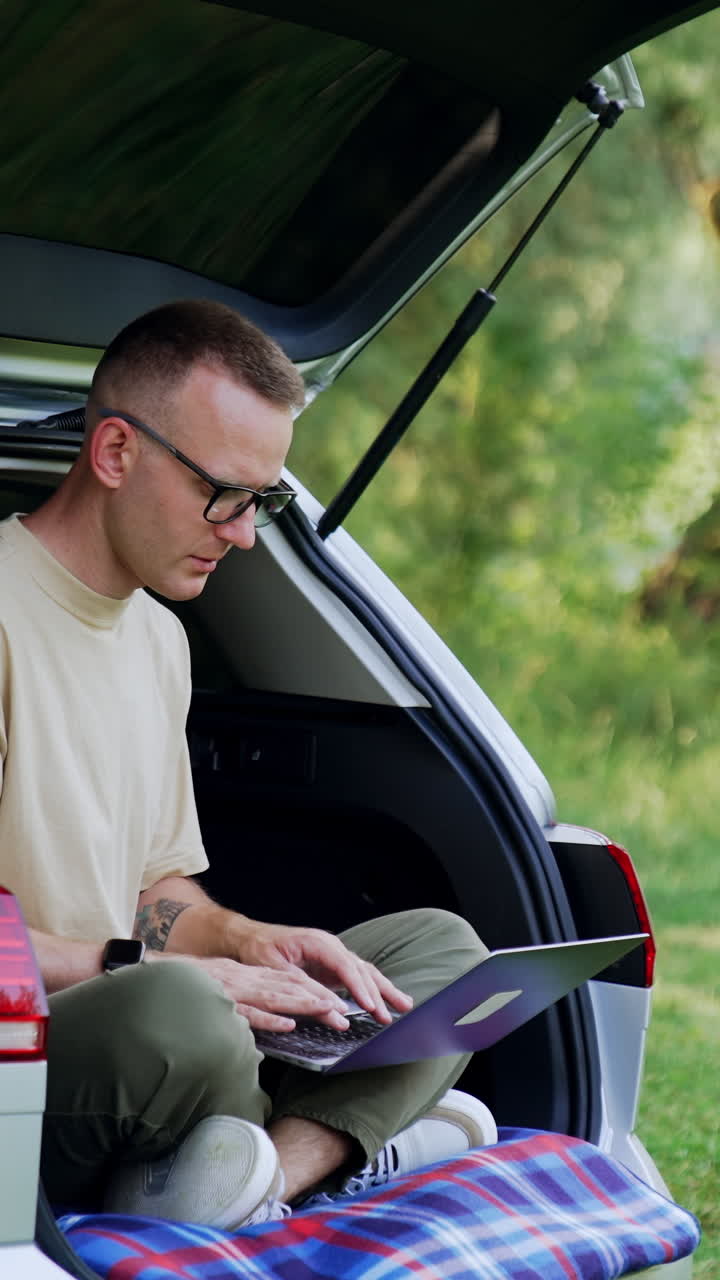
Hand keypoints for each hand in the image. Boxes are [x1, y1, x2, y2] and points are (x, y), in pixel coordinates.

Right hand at [147, 952, 350, 1030]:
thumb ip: (241, 1006)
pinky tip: (287, 1025)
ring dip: (304, 1005)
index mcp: (244, 977)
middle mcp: (242, 979)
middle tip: (346, 1012)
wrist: (146, 972)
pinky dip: (268, 1018)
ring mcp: (231, 989)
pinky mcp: (217, 1001)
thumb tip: (267, 1025)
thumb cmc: (182, 987)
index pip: (285, 982)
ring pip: (274, 996)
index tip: (336, 1003)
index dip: (312, 992)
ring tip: (329, 1012)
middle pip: (288, 987)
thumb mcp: (217, 992)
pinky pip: (246, 1012)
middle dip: (318, 999)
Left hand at [225, 921, 412, 1024]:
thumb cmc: (257, 951)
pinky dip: (372, 989)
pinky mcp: (331, 966)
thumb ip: (302, 988)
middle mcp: (329, 945)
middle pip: (361, 968)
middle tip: (394, 1015)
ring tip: (404, 1006)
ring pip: (364, 972)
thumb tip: (330, 1008)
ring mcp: (332, 954)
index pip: (345, 965)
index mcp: (317, 942)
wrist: (248, 938)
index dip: (360, 988)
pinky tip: (385, 1001)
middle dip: (380, 991)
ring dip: (383, 989)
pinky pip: (356, 977)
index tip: (371, 1007)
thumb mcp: (275, 970)